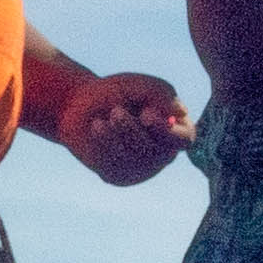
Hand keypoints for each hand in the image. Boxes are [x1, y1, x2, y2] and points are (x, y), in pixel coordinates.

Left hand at [54, 71, 194, 186]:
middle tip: (115, 111)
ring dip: (117, 136)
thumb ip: (160, 93)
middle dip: (134, 130)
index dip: (167, 131)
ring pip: (135, 161)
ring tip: (101, 119)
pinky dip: (103, 145)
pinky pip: (115, 167)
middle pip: (158, 153)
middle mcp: (164, 151)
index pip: (184, 139)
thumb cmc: (114, 93)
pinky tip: (97, 128)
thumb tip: (181, 112)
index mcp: (176, 128)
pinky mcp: (120, 177)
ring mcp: (142, 168)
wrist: (78, 105)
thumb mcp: (137, 85)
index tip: (145, 114)